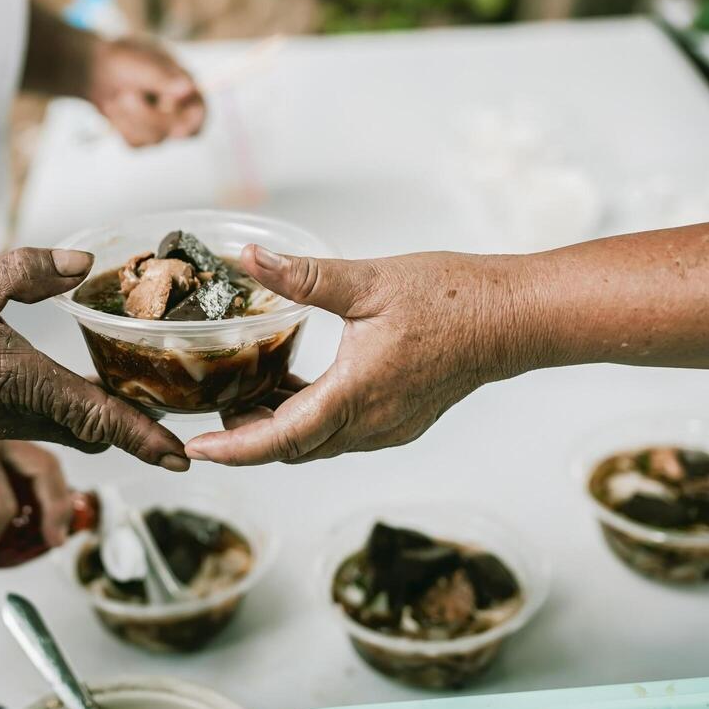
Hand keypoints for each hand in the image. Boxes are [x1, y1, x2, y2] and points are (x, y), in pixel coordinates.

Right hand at [0, 247, 189, 470]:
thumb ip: (30, 270)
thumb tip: (84, 265)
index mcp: (19, 381)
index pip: (98, 417)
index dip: (145, 437)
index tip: (183, 454)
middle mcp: (15, 414)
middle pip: (94, 434)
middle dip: (137, 429)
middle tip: (174, 407)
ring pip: (70, 432)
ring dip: (105, 420)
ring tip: (137, 391)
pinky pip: (44, 426)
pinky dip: (74, 414)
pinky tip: (81, 386)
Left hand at [87, 37, 205, 145]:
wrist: (96, 68)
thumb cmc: (123, 60)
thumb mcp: (139, 64)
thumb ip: (162, 78)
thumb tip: (187, 89)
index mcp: (187, 87)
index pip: (198, 114)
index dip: (189, 123)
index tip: (172, 126)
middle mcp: (180, 109)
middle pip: (175, 131)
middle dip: (146, 116)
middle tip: (123, 96)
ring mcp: (163, 125)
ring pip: (153, 139)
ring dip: (128, 118)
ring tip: (117, 97)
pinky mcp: (145, 135)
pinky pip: (136, 143)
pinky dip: (121, 126)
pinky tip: (115, 109)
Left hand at [184, 245, 521, 465]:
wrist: (510, 319)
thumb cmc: (449, 298)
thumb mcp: (366, 280)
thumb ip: (302, 275)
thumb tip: (250, 258)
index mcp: (355, 395)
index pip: (280, 439)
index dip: (234, 449)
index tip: (197, 450)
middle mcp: (370, 423)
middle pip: (293, 449)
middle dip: (247, 438)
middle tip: (210, 413)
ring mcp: (388, 428)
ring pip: (317, 443)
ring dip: (279, 428)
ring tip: (243, 396)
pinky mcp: (400, 421)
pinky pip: (341, 433)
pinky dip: (309, 420)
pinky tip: (293, 388)